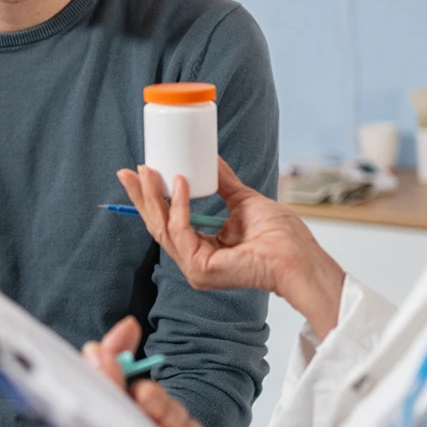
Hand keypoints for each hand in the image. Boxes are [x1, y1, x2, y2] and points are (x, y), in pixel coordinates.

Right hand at [118, 159, 346, 337]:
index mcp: (202, 250)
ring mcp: (194, 269)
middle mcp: (194, 263)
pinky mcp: (199, 269)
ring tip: (149, 170)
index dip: (152, 199)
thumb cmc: (280, 236)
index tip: (143, 172)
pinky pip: (180, 230)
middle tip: (129, 171)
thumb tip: (208, 157)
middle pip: (157, 227)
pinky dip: (178, 204)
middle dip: (141, 197)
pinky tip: (180, 183)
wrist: (297, 255)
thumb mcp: (243, 200)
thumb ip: (222, 183)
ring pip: (163, 229)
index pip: (168, 224)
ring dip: (153, 196)